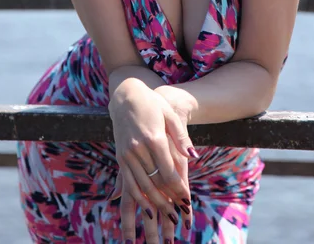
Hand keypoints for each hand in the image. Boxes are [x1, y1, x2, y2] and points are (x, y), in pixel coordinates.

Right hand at [108, 79, 194, 239]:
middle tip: (180, 216)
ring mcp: (127, 153)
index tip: (187, 202)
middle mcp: (138, 148)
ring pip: (141, 186)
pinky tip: (148, 208)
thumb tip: (193, 156)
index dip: (178, 189)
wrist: (126, 96)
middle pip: (155, 182)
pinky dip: (138, 197)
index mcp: (153, 138)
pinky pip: (128, 182)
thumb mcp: (170, 115)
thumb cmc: (153, 104)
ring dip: (155, 203)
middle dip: (169, 201)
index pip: (168, 171)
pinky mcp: (120, 156)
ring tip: (167, 217)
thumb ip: (181, 137)